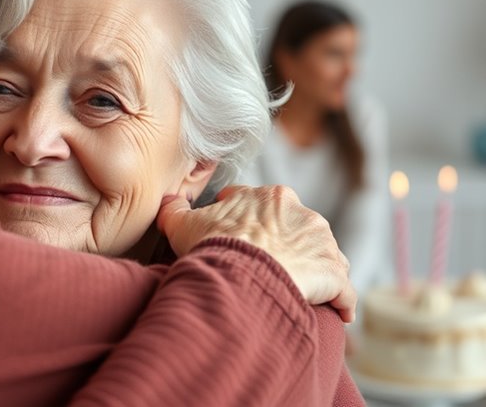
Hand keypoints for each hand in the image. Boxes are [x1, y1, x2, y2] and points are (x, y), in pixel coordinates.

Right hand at [157, 185, 356, 322]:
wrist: (244, 275)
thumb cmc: (214, 248)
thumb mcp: (182, 224)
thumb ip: (174, 210)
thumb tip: (170, 203)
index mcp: (270, 197)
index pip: (261, 204)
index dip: (246, 220)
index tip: (238, 236)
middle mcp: (302, 213)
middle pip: (297, 228)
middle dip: (286, 244)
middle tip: (267, 267)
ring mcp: (323, 244)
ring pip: (324, 256)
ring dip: (316, 271)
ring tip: (302, 292)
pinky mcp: (336, 275)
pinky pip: (344, 290)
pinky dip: (341, 302)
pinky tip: (336, 315)